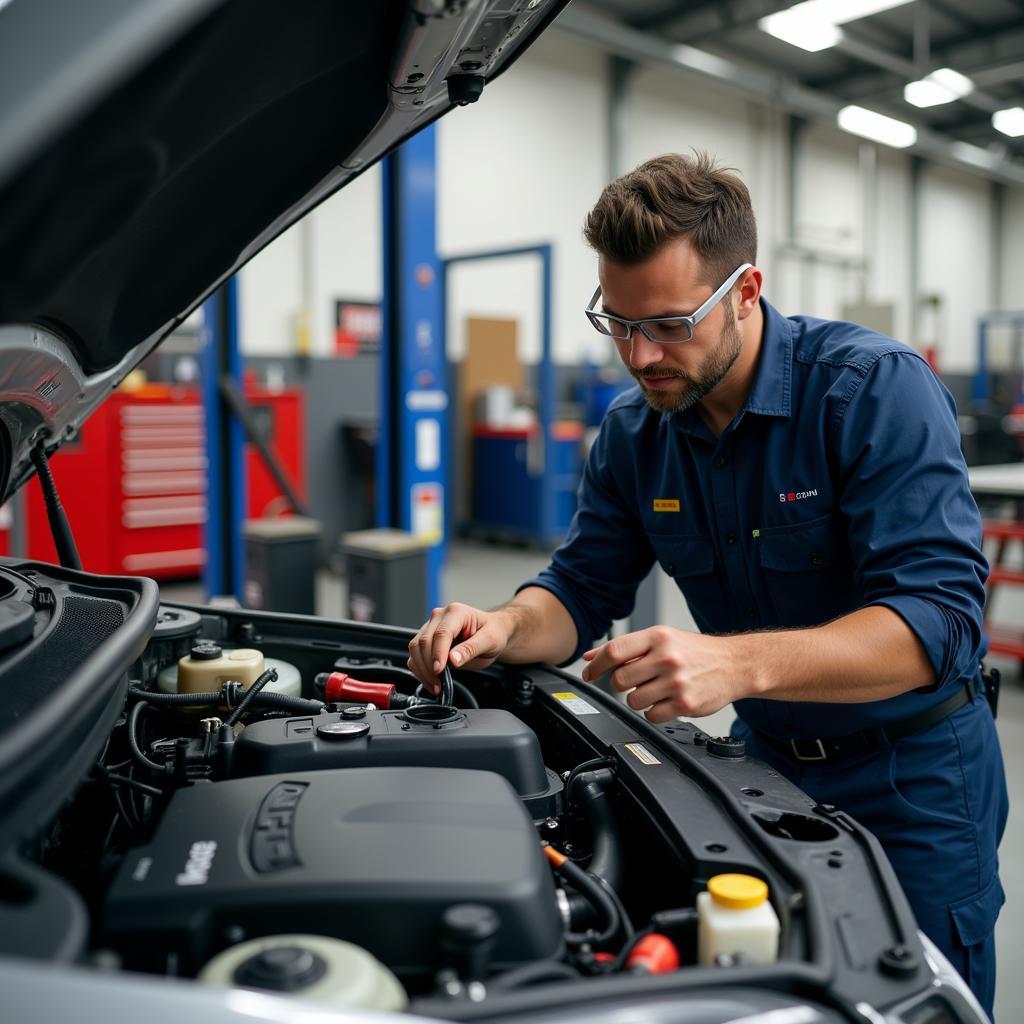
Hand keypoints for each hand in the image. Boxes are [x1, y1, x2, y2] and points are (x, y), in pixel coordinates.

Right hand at [407, 602, 512, 692]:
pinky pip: (415, 655)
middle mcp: (440, 617)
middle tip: (439, 683)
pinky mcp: (426, 640)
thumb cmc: (493, 632)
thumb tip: (453, 659)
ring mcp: (431, 627)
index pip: (441, 633)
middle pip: (424, 642)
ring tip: (436, 685)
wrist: (492, 632)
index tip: (439, 671)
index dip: (438, 654)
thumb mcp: (490, 640)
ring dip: (422, 670)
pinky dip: (420, 670)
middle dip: (429, 665)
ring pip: (416, 649)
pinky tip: (431, 681)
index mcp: (456, 612)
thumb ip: (471, 649)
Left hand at [579, 626, 747, 723]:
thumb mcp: (661, 638)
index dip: (595, 665)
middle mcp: (667, 658)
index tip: (589, 673)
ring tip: (653, 689)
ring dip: (637, 698)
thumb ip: (626, 647)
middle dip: (621, 684)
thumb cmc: (695, 651)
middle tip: (633, 681)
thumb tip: (591, 656)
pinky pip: (651, 716)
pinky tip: (665, 700)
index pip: (614, 651)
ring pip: (633, 700)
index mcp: (658, 637)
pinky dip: (653, 712)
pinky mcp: (685, 703)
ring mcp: (676, 682)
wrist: (734, 664)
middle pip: (620, 679)